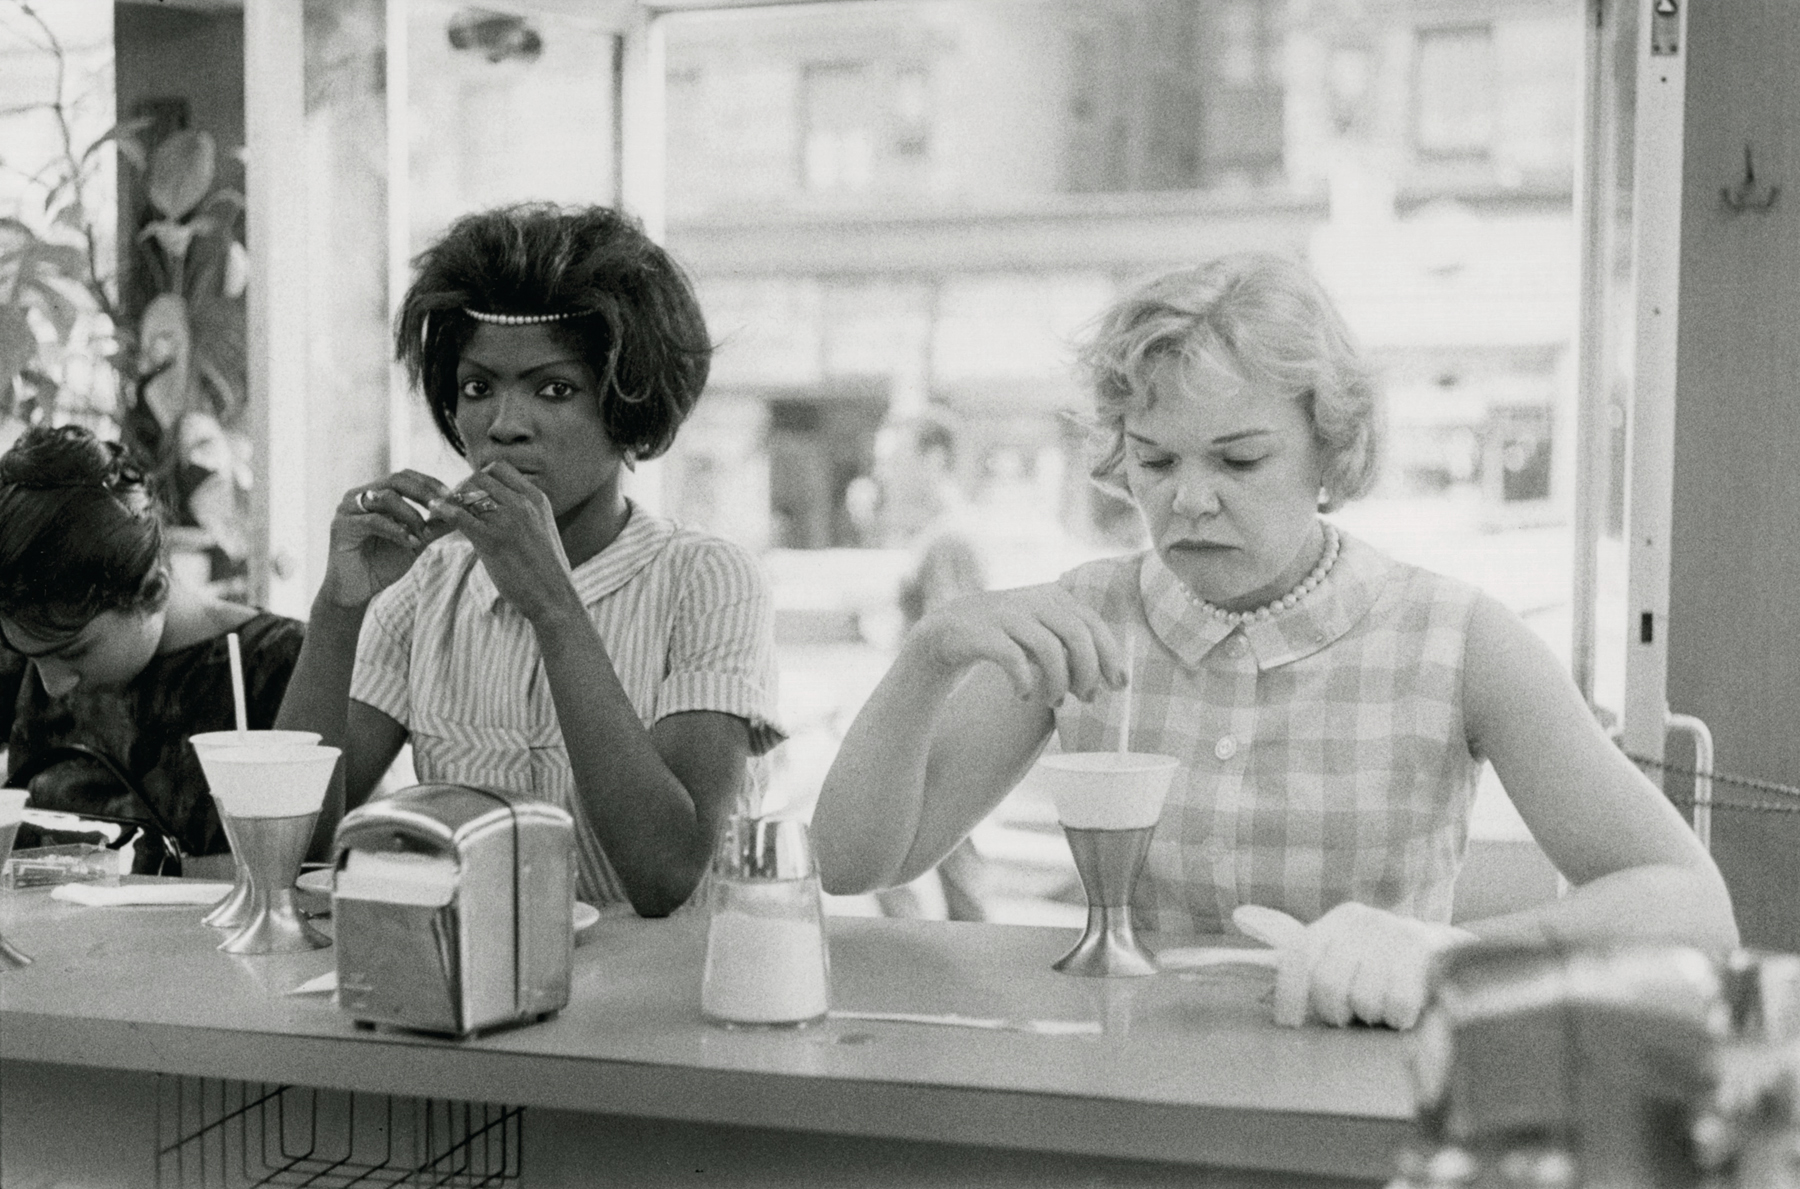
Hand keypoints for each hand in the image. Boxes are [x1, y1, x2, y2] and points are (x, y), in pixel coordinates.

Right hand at [321, 470, 452, 607]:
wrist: (357, 590)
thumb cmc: (382, 564)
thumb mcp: (415, 541)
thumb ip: (434, 526)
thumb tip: (461, 513)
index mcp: (375, 494)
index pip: (404, 476)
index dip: (429, 483)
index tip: (451, 496)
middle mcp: (360, 495)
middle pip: (395, 480)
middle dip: (423, 493)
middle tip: (442, 507)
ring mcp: (348, 508)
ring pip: (385, 497)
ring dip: (411, 514)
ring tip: (422, 534)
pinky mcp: (341, 526)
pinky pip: (373, 520)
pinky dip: (396, 530)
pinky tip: (410, 541)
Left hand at [425, 461, 577, 623]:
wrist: (555, 597)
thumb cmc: (547, 570)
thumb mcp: (542, 529)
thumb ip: (523, 512)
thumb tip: (498, 504)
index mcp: (537, 498)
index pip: (500, 468)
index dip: (480, 477)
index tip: (473, 495)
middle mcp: (523, 504)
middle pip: (479, 477)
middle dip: (462, 488)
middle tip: (454, 506)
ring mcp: (508, 520)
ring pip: (467, 493)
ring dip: (451, 501)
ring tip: (443, 514)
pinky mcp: (492, 540)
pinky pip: (459, 515)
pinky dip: (442, 511)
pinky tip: (434, 514)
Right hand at [910, 584, 1128, 703]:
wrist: (948, 630)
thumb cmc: (1006, 637)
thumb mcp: (1042, 631)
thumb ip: (1072, 643)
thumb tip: (1112, 676)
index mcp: (1052, 597)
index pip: (1092, 624)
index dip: (1110, 655)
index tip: (1118, 685)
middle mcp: (1033, 600)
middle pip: (1076, 634)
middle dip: (1088, 671)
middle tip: (1086, 698)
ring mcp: (1006, 614)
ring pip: (1049, 648)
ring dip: (1059, 682)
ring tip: (1055, 701)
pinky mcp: (983, 633)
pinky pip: (1014, 659)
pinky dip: (1025, 682)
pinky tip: (1024, 694)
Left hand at [1233, 902, 1474, 1030]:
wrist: (1446, 956)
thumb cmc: (1379, 961)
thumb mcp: (1337, 947)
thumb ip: (1289, 940)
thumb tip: (1240, 914)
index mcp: (1339, 920)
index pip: (1300, 955)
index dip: (1290, 994)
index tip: (1289, 1023)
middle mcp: (1365, 922)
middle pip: (1329, 985)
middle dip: (1336, 1011)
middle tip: (1350, 1014)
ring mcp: (1397, 937)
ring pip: (1364, 1001)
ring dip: (1371, 1015)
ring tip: (1381, 1005)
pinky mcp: (1426, 958)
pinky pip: (1397, 1007)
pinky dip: (1398, 1018)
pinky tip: (1404, 1007)